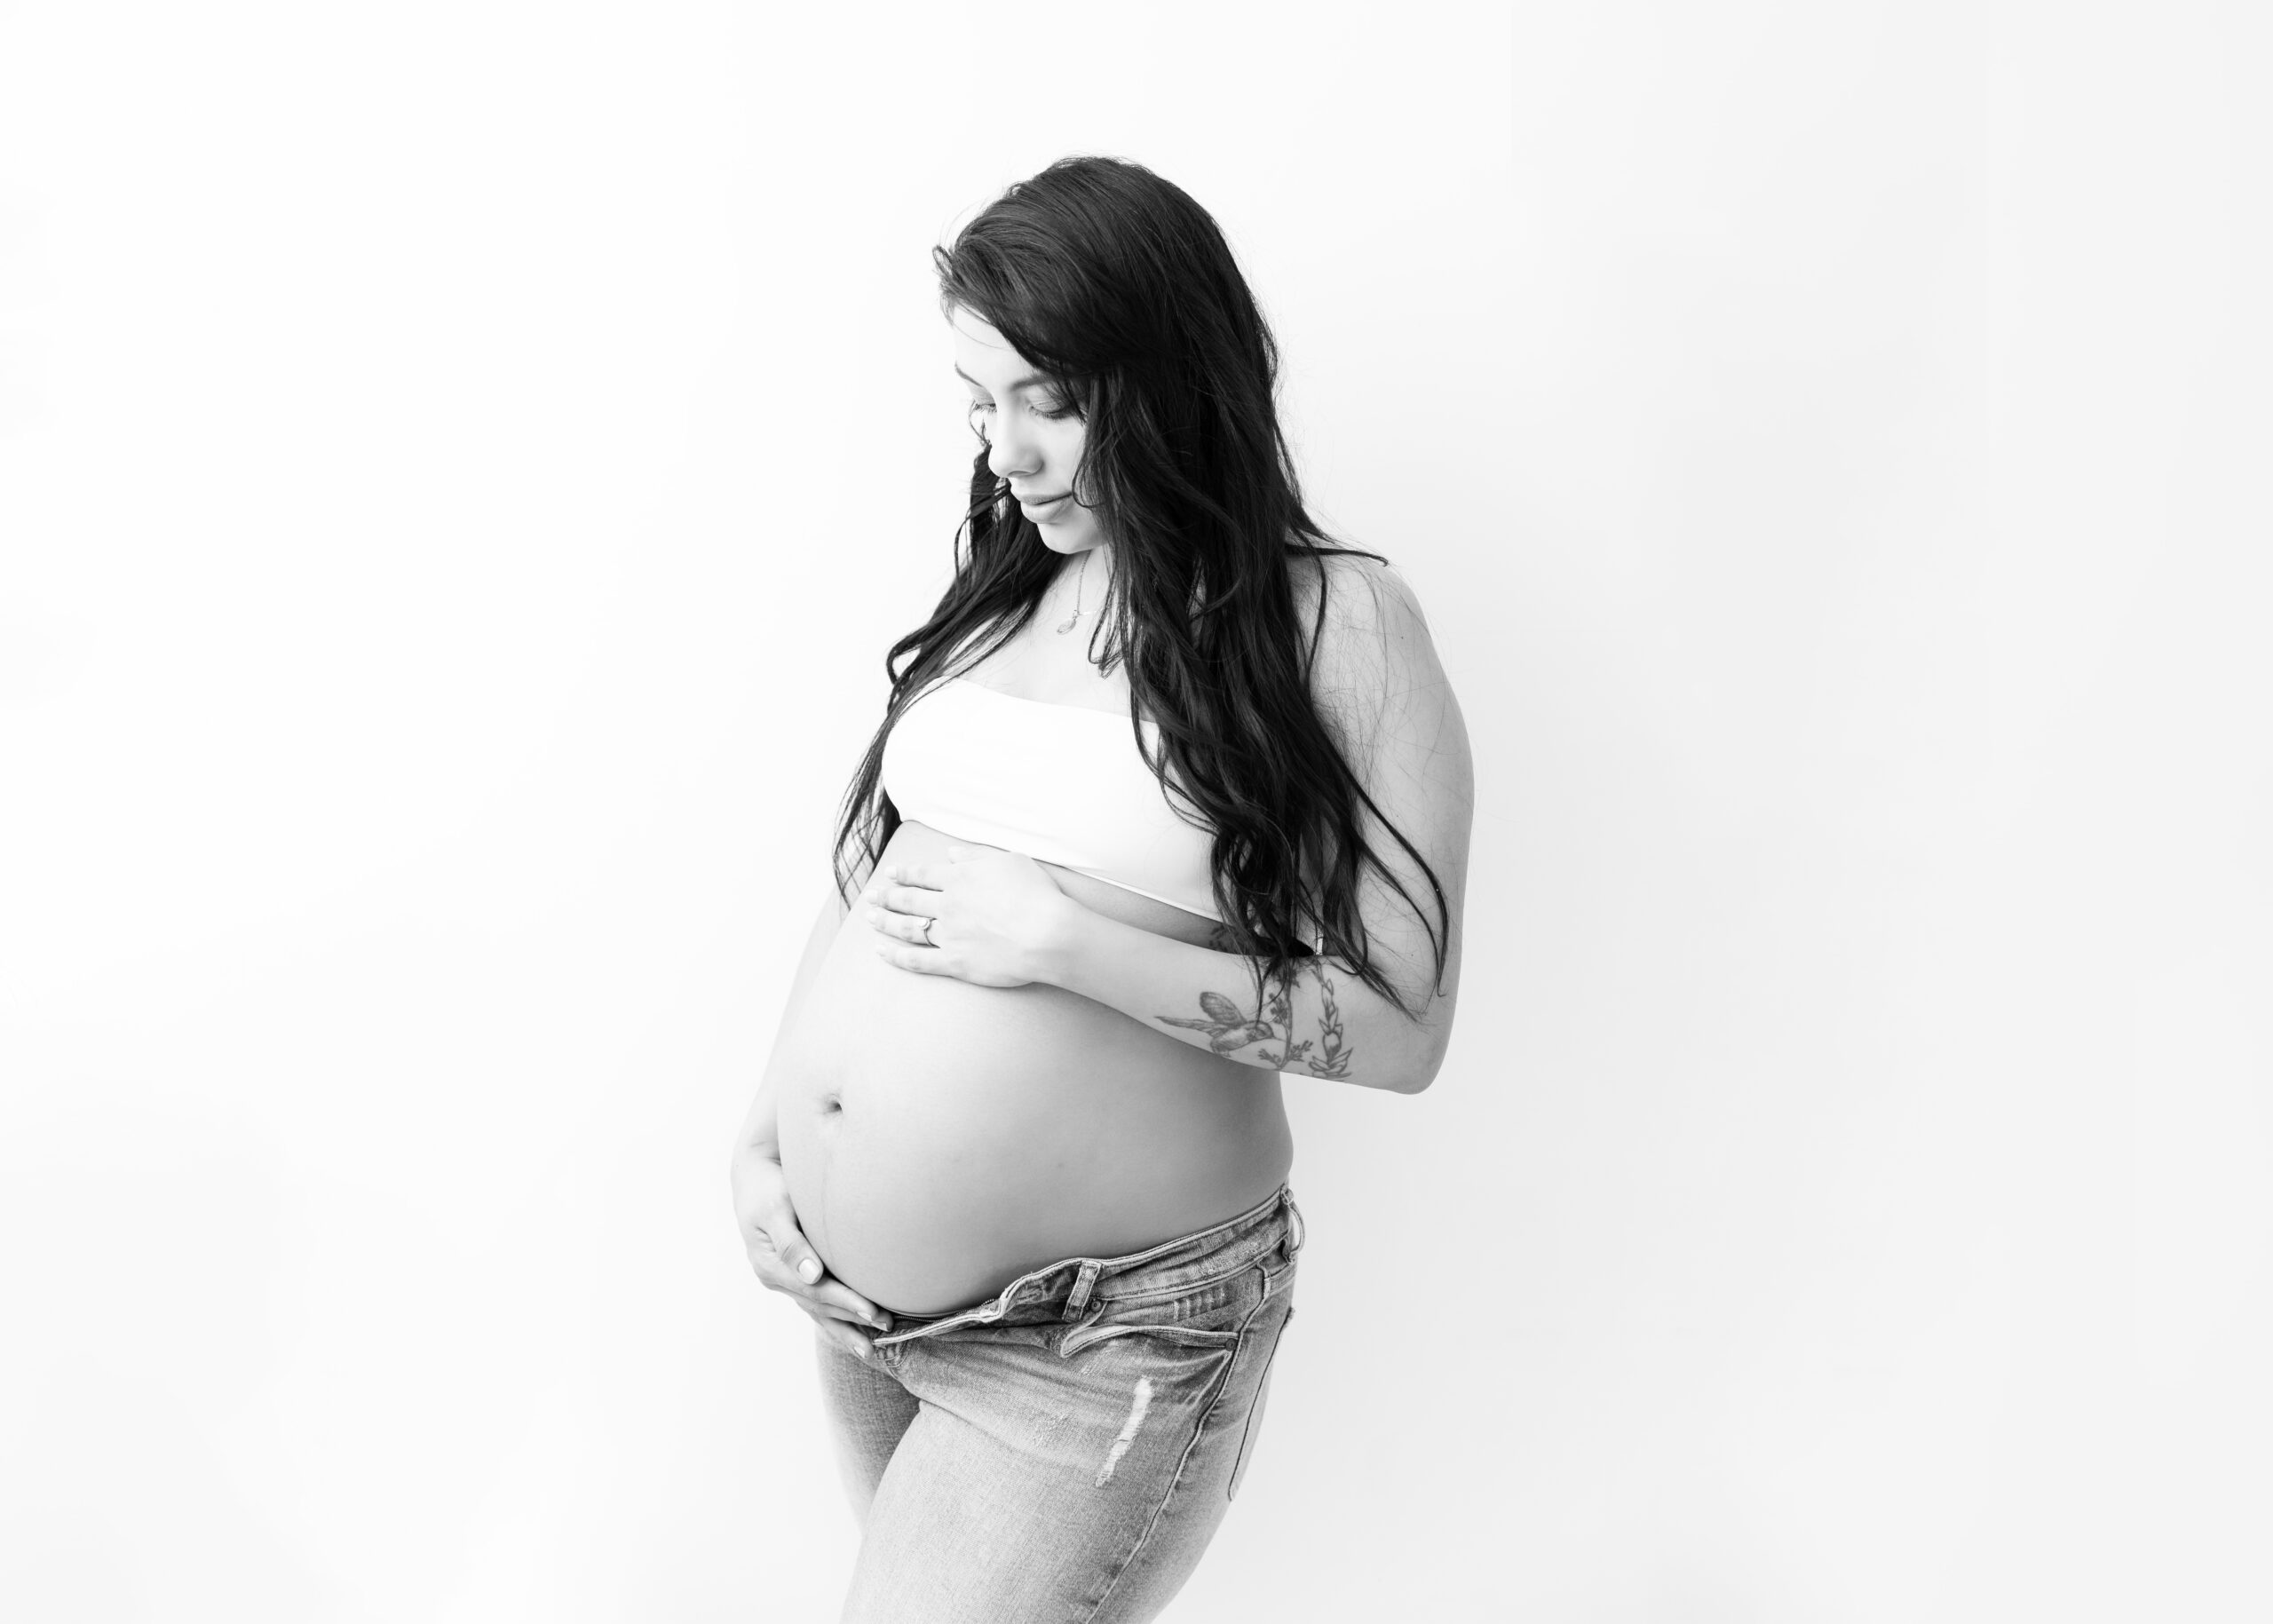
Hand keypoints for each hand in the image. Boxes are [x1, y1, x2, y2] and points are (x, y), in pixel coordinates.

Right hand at [730, 1145, 890, 1360]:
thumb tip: (811, 1274)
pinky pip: (818, 1303)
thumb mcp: (773, 1210)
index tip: (873, 1311)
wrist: (754, 1175)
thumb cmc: (766, 1188)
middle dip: (852, 1318)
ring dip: (845, 1329)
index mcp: (770, 1265)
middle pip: (818, 1305)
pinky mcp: (796, 1274)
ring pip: (818, 1311)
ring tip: (872, 1350)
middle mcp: (777, 1278)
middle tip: (887, 1326)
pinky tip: (856, 1333)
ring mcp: (786, 1279)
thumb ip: (791, 1243)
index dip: (844, 1302)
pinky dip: (837, 1319)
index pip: (813, 1291)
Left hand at [863, 844, 1081, 987]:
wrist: (1047, 933)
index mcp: (960, 878)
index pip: (924, 873)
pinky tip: (881, 951)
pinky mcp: (955, 962)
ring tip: (870, 918)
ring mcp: (949, 934)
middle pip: (909, 898)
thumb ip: (976, 855)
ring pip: (907, 926)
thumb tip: (951, 853)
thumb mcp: (1009, 861)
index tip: (891, 873)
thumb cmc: (1036, 894)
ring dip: (885, 921)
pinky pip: (918, 960)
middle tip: (872, 895)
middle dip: (887, 896)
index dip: (905, 873)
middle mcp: (948, 904)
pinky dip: (896, 956)